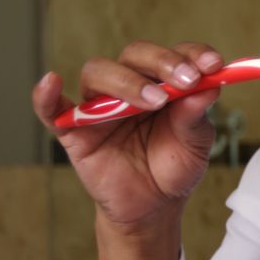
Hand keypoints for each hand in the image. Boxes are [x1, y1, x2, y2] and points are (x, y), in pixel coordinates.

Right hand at [31, 41, 222, 259]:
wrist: (155, 205)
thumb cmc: (175, 165)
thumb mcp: (196, 142)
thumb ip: (197, 114)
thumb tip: (210, 86)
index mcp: (164, 81)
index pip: (175, 54)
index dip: (192, 53)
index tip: (213, 63)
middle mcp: (131, 84)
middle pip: (136, 55)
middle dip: (163, 63)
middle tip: (186, 80)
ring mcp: (100, 104)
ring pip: (99, 73)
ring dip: (127, 81)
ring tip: (155, 101)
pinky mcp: (74, 130)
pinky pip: (52, 109)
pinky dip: (46, 95)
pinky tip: (51, 83)